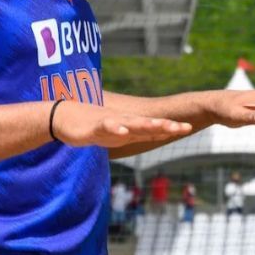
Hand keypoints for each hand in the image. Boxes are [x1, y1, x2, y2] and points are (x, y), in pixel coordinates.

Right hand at [50, 101, 191, 147]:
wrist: (65, 117)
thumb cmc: (95, 126)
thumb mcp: (120, 135)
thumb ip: (139, 136)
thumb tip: (159, 137)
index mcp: (130, 126)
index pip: (154, 127)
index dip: (171, 127)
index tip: (189, 128)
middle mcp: (123, 122)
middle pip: (148, 124)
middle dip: (166, 126)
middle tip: (184, 127)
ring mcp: (110, 122)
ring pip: (130, 123)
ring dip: (146, 125)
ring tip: (161, 126)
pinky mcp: (94, 126)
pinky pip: (106, 127)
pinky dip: (115, 129)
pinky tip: (123, 131)